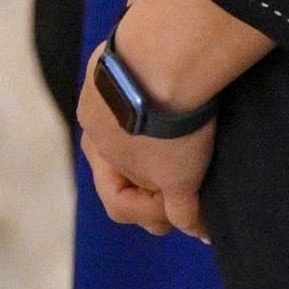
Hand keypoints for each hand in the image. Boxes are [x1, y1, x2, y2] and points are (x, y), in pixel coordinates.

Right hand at [78, 54, 215, 240]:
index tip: (183, 203)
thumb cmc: (168, 127)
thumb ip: (182, 211)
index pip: (119, 205)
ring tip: (188, 140)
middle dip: (151, 183)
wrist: (166, 57)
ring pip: (126, 133)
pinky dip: (155, 109)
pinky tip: (180, 103)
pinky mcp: (120, 64)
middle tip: (187, 180)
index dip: (152, 214)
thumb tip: (196, 231)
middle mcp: (92, 127)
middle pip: (120, 170)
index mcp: (99, 156)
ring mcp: (102, 91)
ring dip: (153, 146)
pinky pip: (134, 97)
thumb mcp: (178, 180)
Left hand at [79, 0, 277, 239]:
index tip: (149, 165)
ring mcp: (134, 161)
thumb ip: (148, 14)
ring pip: (136, 207)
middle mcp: (104, 136)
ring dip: (161, 213)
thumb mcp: (143, 20)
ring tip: (188, 212)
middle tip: (167, 202)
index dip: (124, 161)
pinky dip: (192, 224)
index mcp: (95, 100)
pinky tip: (207, 228)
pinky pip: (178, 216)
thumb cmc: (155, 24)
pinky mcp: (169, 179)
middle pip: (112, 182)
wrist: (166, 46)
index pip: (100, 142)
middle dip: (139, 197)